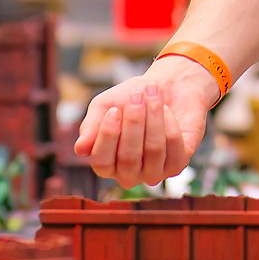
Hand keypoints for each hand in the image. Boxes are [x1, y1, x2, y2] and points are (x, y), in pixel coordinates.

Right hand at [76, 57, 219, 187]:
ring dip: (153, 118)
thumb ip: (90, 126)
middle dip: (134, 123)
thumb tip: (80, 150)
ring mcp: (155, 172)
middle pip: (128, 158)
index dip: (107, 137)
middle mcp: (129, 174)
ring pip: (153, 151)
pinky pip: (174, 147)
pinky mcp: (178, 164)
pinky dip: (170, 123)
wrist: (168, 86)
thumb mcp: (105, 105)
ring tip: (152, 95)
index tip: (114, 110)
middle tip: (136, 97)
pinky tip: (167, 110)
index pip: (102, 163)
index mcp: (108, 163)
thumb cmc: (132, 98)